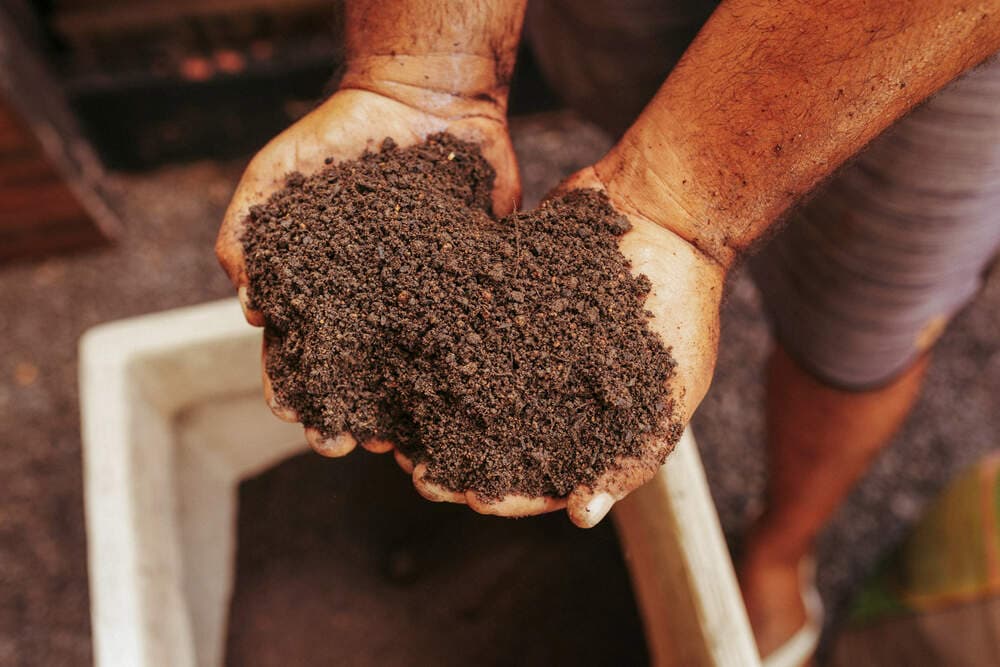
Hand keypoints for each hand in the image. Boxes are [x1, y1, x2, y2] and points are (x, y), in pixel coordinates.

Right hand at [215, 85, 519, 477]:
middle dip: (343, 415)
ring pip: (409, 370)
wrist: (420, 99)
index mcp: (319, 290)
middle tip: (346, 444)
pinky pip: (465, 338)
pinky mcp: (468, 287)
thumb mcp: (278, 173)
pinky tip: (456, 400)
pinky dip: (461, 371)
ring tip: (398, 440)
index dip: (291, 388)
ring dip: (399, 409)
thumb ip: (247, 228)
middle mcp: (368, 306)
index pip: (296, 353)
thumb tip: (247, 303)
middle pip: (352, 376)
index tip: (295, 415)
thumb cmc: (337, 136)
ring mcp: (419, 300)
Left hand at [418, 166, 725, 526]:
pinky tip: (408, 366)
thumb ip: (632, 453)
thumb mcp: (672, 387)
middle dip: (457, 463)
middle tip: (420, 473)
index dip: (507, 496)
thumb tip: (584, 517)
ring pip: (467, 395)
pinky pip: (462, 338)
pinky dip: (437, 356)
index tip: (474, 500)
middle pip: (495, 444)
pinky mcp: (502, 305)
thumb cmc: (680, 305)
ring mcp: (524, 348)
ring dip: (434, 418)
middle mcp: (552, 391)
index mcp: (590, 422)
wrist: (664, 214)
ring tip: (399, 434)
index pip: (542, 479)